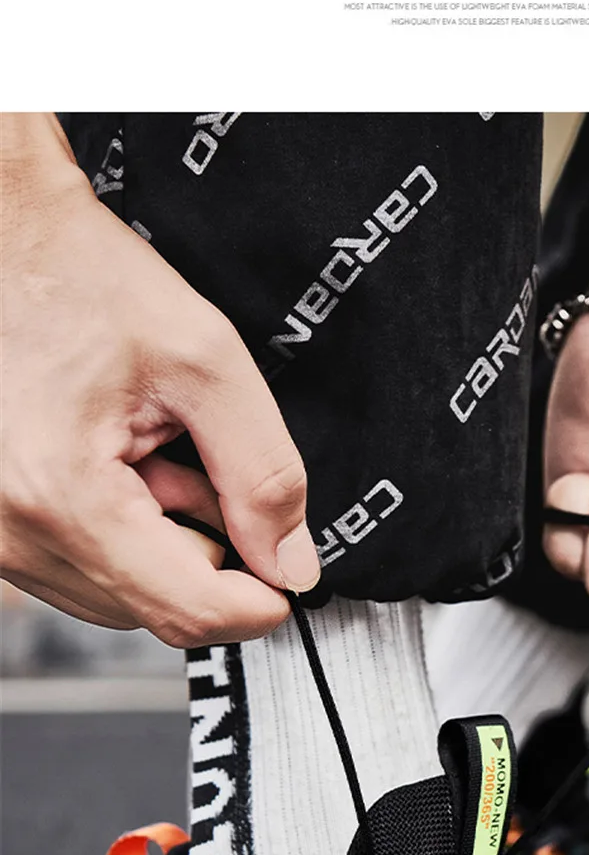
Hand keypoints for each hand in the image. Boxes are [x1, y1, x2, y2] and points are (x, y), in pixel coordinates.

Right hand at [1, 121, 319, 646]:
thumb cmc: (84, 279)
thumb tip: (294, 564)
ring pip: (126, 601)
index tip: (290, 574)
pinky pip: (88, 575)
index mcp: (63, 494)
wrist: (5, 241)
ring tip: (156, 456)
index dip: (260, 603)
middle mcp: (14, 533)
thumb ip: (264, 474)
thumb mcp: (206, 362)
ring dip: (166, 544)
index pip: (188, 610)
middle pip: (159, 612)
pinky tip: (126, 470)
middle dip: (209, 556)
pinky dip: (128, 537)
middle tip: (205, 469)